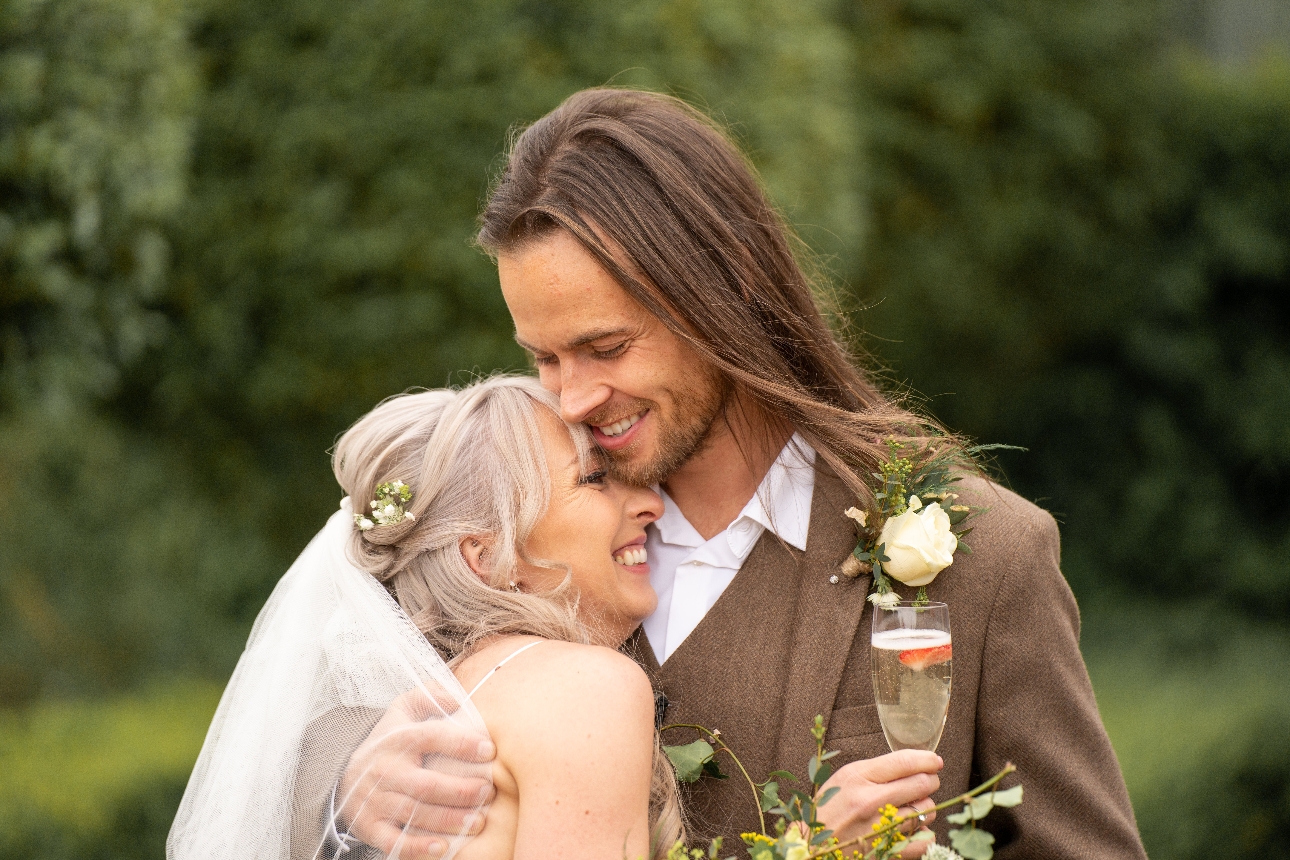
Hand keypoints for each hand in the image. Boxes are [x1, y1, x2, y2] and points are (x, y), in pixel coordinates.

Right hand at [336, 687, 496, 858]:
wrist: (344, 776)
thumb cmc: (388, 743)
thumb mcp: (401, 711)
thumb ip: (428, 696)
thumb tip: (455, 698)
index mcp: (397, 739)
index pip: (431, 737)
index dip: (461, 743)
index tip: (490, 750)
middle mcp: (385, 770)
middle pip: (426, 784)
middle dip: (462, 790)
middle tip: (489, 792)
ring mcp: (376, 800)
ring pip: (415, 813)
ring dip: (450, 819)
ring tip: (479, 821)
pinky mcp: (371, 826)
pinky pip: (394, 841)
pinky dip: (418, 847)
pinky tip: (443, 847)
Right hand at [816, 749, 942, 854]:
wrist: (811, 846)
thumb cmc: (828, 810)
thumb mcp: (843, 780)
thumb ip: (875, 771)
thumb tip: (913, 765)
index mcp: (858, 777)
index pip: (905, 762)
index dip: (926, 759)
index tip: (934, 761)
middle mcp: (870, 800)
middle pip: (922, 783)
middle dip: (930, 780)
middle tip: (926, 782)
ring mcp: (881, 827)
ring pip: (927, 810)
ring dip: (925, 807)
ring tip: (910, 807)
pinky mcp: (888, 849)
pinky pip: (925, 838)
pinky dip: (923, 833)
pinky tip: (911, 829)